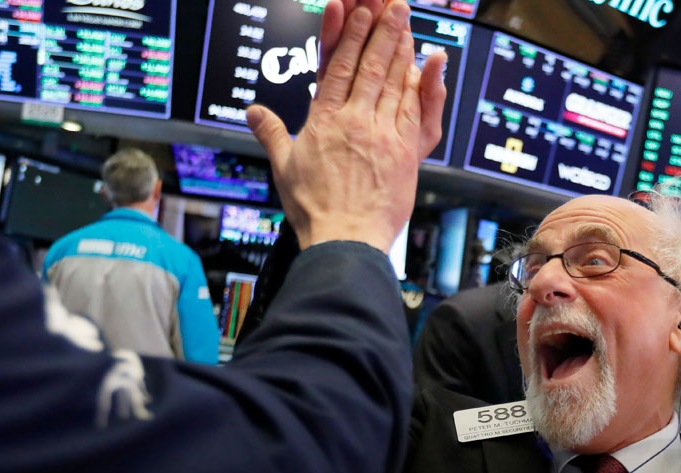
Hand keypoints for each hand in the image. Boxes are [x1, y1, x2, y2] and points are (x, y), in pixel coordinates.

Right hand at [249, 0, 446, 250]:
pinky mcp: (405, 152)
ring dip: (402, 48)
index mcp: (324, 122)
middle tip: (392, 4)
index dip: (350, 36)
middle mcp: (356, 122)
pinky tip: (426, 64)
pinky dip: (423, 85)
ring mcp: (384, 135)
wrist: (345, 240)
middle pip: (372, 66)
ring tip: (406, 22)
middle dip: (382, 31)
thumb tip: (254, 113)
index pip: (339, 68)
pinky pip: (417, 110)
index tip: (357, 12)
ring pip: (396, 82)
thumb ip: (271, 134)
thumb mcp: (284, 168)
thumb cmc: (314, 210)